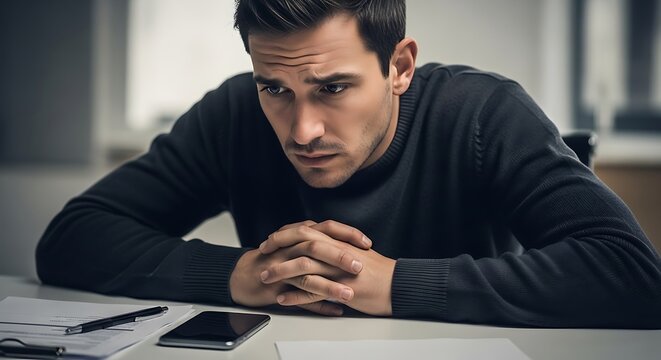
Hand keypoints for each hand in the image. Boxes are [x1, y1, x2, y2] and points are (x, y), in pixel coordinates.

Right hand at [229, 221, 371, 314]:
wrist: (241, 275)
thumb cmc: (272, 261)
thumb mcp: (296, 245)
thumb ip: (317, 241)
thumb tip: (345, 244)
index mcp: (299, 236)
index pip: (327, 228)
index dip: (347, 234)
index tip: (367, 243)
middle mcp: (291, 248)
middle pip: (317, 247)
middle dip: (340, 256)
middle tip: (360, 266)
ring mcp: (282, 268)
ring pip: (307, 274)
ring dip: (330, 285)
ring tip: (349, 294)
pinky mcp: (276, 288)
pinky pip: (298, 298)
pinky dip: (318, 306)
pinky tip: (334, 311)